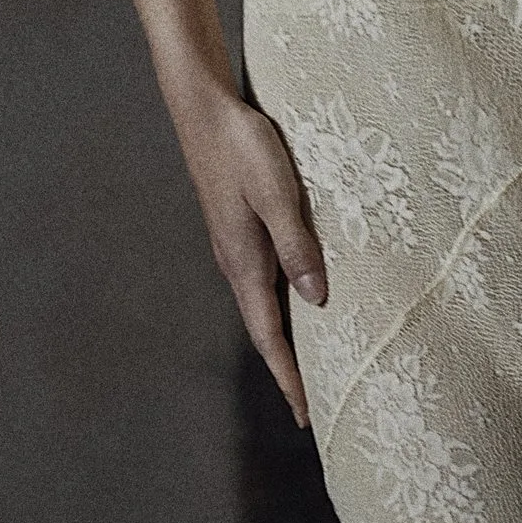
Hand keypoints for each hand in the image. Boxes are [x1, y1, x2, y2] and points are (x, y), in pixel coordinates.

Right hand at [182, 92, 327, 427]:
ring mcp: (237, 247)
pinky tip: (302, 302)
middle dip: (288, 369)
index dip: (288, 376)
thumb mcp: (277, 192)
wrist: (204, 107)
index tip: (305, 415)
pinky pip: (265, 281)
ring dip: (285, 340)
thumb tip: (317, 298)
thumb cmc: (242, 145)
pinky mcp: (240, 228)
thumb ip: (297, 244)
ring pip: (265, 306)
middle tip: (312, 407)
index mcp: (244, 261)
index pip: (270, 335)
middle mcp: (237, 262)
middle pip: (266, 330)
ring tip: (311, 366)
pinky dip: (284, 305)